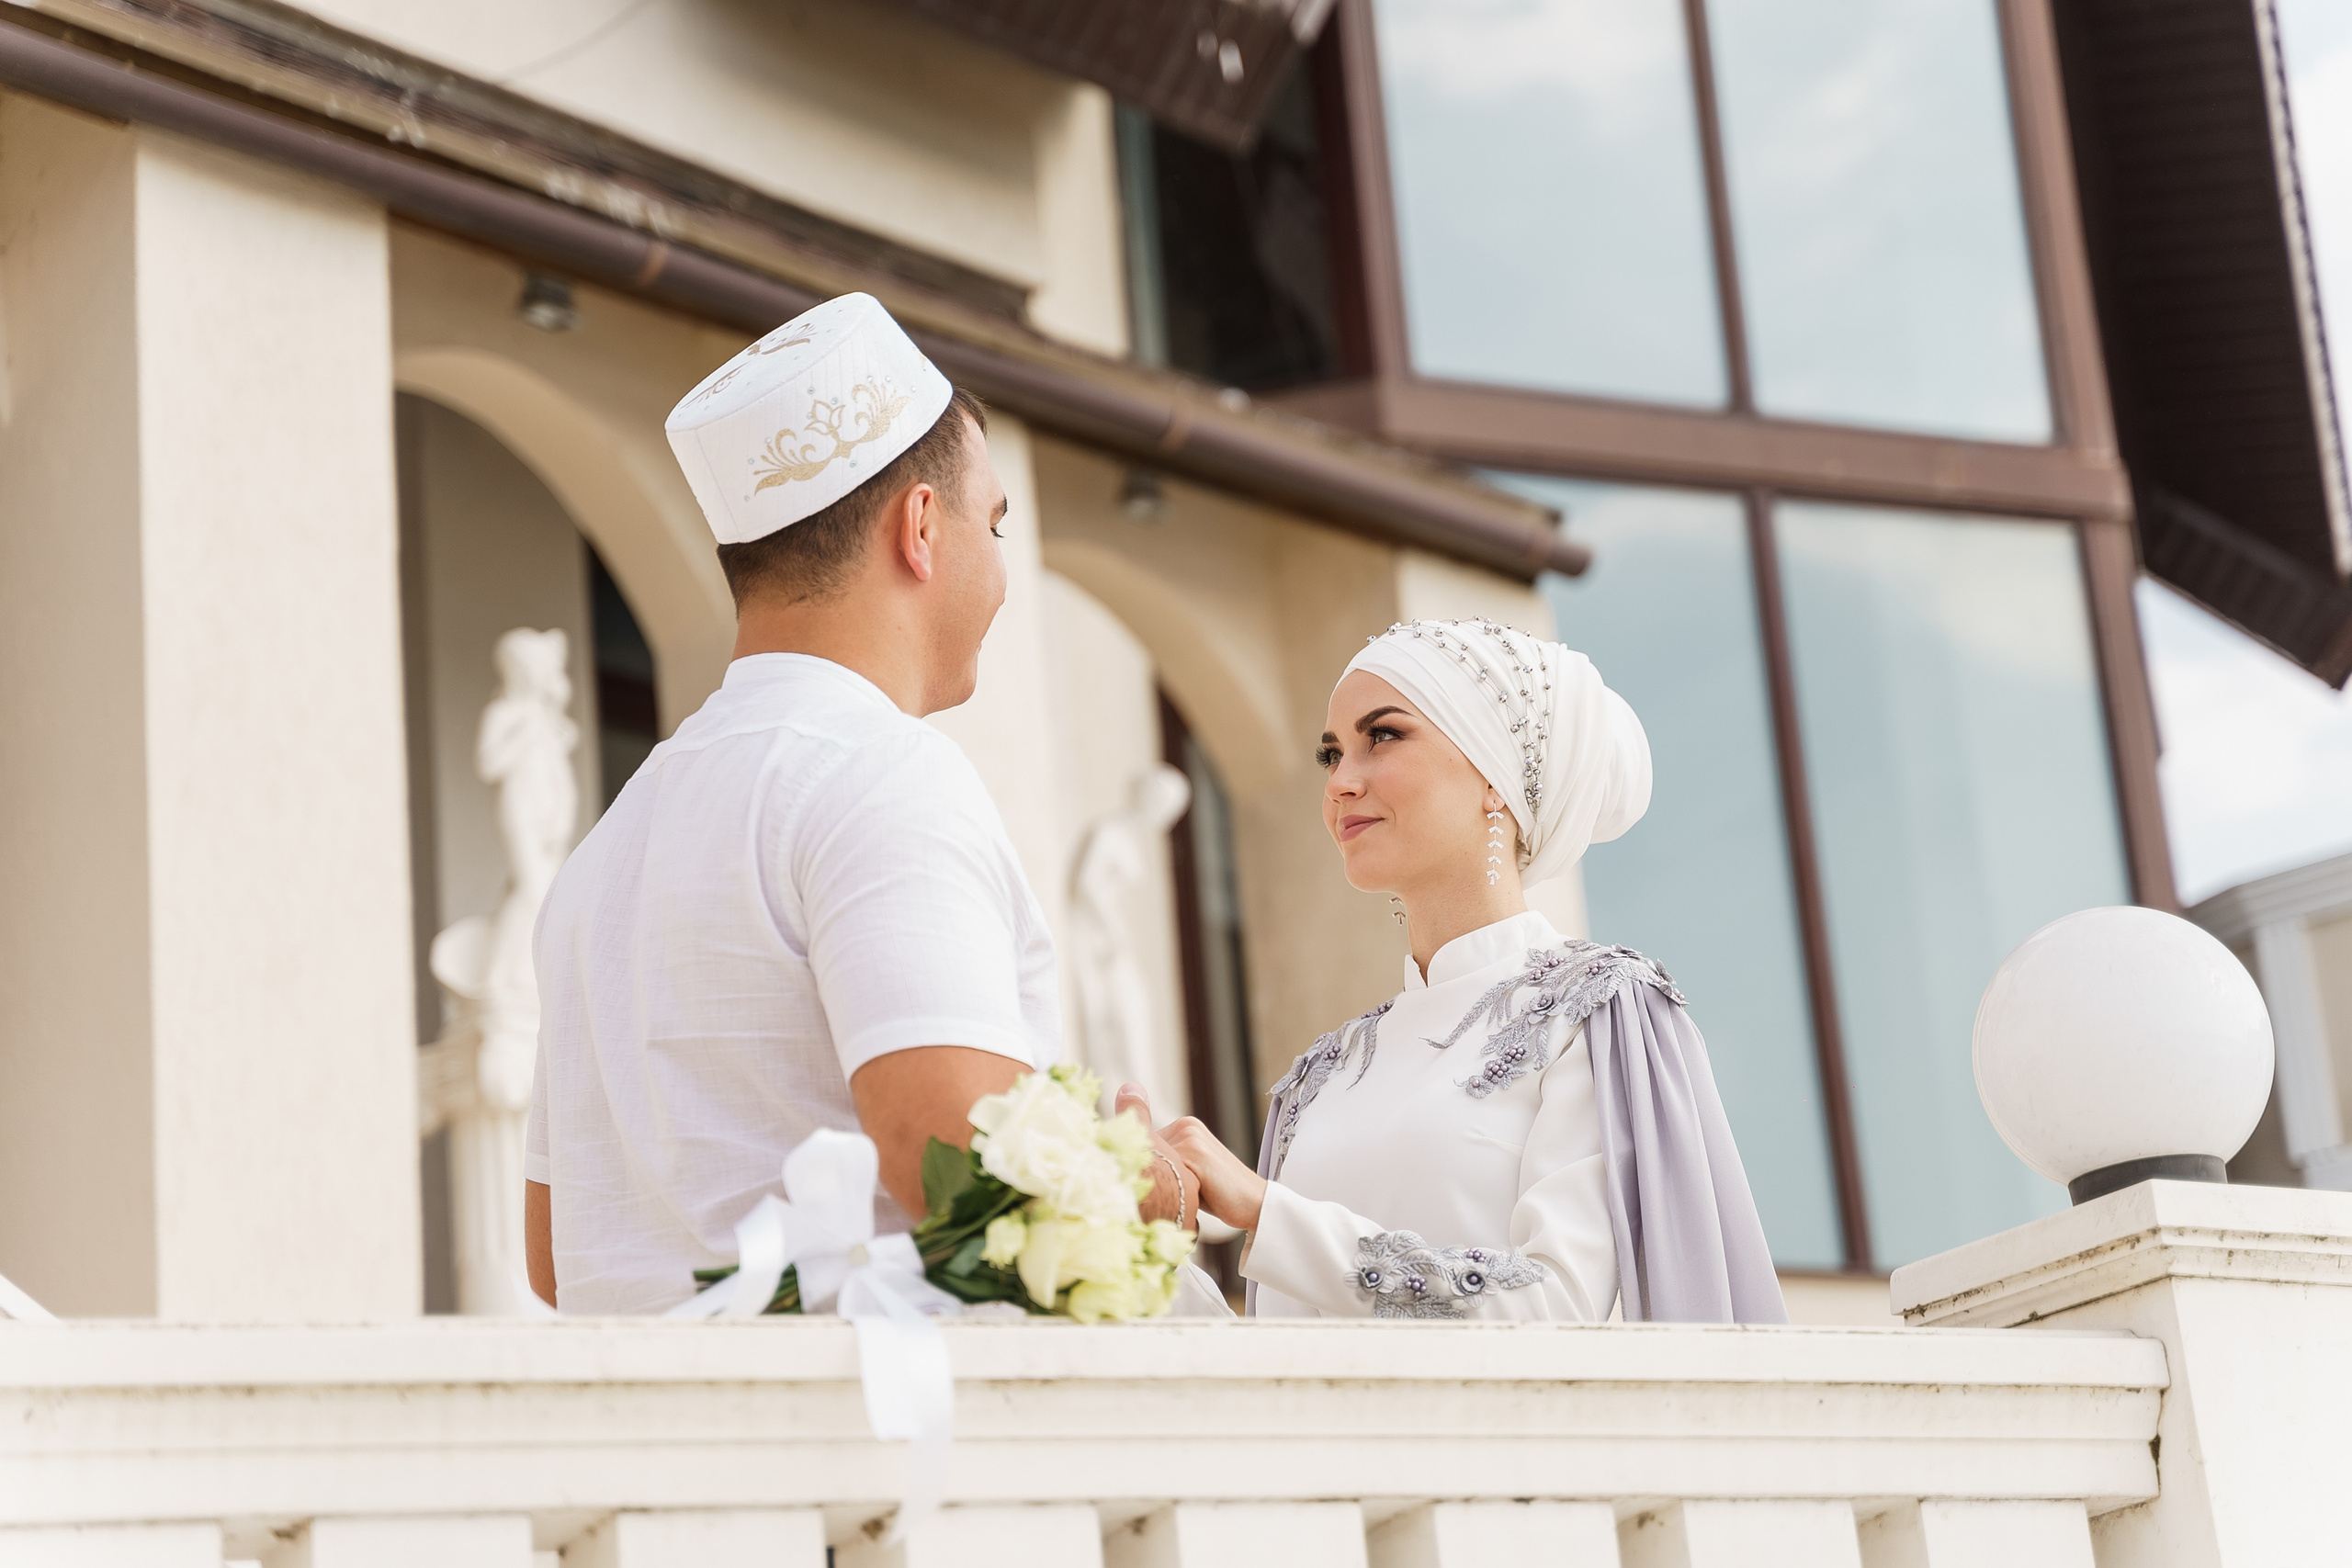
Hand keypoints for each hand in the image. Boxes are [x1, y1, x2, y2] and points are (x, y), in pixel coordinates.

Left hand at [1119, 1083, 1268, 1233]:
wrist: (1254, 1202)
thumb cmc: (1218, 1194)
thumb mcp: (1188, 1172)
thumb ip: (1167, 1162)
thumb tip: (1132, 1170)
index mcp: (1184, 1126)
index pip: (1145, 1145)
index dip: (1146, 1169)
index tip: (1157, 1187)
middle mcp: (1186, 1125)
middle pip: (1145, 1154)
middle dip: (1152, 1177)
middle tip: (1174, 1196)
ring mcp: (1190, 1136)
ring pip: (1153, 1165)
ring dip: (1162, 1186)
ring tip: (1186, 1198)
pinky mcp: (1194, 1151)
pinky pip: (1165, 1173)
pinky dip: (1170, 1191)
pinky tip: (1188, 1200)